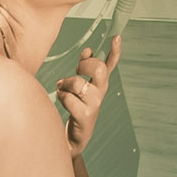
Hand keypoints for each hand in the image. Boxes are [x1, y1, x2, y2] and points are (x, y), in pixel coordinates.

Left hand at [53, 32, 120, 148]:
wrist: (72, 140)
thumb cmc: (75, 110)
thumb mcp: (80, 87)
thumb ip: (84, 68)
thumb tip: (88, 50)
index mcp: (100, 84)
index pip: (111, 65)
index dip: (115, 51)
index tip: (116, 37)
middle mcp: (100, 93)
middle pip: (99, 69)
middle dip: (84, 65)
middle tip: (76, 70)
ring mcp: (94, 105)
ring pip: (78, 83)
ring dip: (66, 84)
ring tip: (61, 88)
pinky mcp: (85, 116)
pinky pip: (69, 99)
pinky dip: (61, 96)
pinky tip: (60, 99)